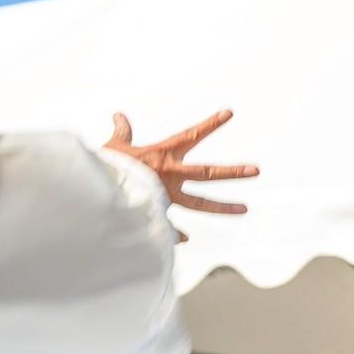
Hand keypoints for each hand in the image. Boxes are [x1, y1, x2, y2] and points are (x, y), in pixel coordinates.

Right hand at [103, 110, 258, 237]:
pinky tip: (185, 239)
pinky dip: (175, 233)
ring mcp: (167, 196)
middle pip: (208, 172)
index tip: (230, 113)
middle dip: (233, 171)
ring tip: (245, 209)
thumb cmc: (106, 166)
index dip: (211, 124)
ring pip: (201, 202)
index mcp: (163, 155)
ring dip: (223, 207)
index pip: (191, 136)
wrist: (98, 192)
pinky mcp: (157, 213)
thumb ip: (123, 133)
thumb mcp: (115, 146)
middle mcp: (171, 175)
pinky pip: (169, 226)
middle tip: (256, 171)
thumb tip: (118, 115)